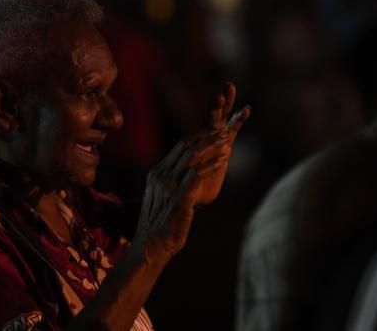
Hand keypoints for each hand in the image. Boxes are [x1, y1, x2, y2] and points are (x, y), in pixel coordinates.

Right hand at [135, 82, 249, 256]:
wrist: (150, 246)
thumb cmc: (160, 225)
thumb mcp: (162, 199)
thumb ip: (171, 184)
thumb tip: (185, 175)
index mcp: (157, 174)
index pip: (179, 148)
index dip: (198, 136)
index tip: (213, 129)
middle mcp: (161, 177)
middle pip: (186, 148)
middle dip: (206, 137)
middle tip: (223, 129)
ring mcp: (168, 187)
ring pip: (191, 158)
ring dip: (211, 147)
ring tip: (226, 140)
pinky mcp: (178, 199)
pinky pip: (196, 177)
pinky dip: (210, 166)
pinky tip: (223, 160)